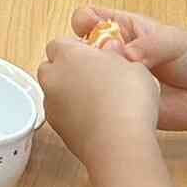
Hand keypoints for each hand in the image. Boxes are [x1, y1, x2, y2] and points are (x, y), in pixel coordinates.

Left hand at [39, 34, 165, 165]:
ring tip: (99, 100)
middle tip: (95, 76)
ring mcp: (52, 105)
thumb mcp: (134, 65)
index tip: (96, 55)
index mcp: (67, 54)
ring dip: (69, 93)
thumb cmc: (128, 101)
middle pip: (52, 67)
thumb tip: (111, 51)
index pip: (60, 42)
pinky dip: (73, 114)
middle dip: (68, 70)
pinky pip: (61, 114)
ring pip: (55, 92)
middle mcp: (53, 77)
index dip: (78, 48)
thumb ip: (116, 54)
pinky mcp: (57, 128)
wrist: (119, 144)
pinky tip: (96, 119)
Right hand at [69, 5, 186, 137]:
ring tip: (102, 82)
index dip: (84, 21)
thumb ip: (150, 44)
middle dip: (80, 52)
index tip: (87, 31)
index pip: (90, 17)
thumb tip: (125, 56)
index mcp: (124, 28)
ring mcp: (113, 79)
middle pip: (80, 47)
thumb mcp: (175, 40)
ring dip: (86, 77)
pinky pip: (100, 102)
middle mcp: (113, 52)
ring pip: (85, 76)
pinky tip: (104, 102)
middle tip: (96, 61)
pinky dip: (97, 101)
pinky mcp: (118, 104)